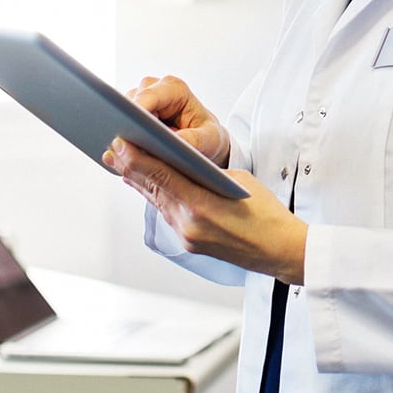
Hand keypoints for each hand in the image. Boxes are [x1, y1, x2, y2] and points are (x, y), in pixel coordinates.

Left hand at [104, 139, 307, 284]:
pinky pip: (166, 214)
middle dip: (131, 167)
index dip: (137, 158)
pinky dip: (155, 197)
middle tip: (112, 146)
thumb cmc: (266, 212)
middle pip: (152, 189)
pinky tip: (147, 185)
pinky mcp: (189, 245)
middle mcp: (189, 224)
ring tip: (122, 162)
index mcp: (202, 204)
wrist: (279, 249)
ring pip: (156, 202)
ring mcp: (187, 237)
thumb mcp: (237, 180)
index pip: (162, 175)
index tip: (120, 142)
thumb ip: (203, 173)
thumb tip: (179, 162)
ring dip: (139, 182)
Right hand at [117, 75, 231, 166]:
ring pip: (119, 116)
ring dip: (122, 135)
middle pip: (129, 104)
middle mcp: (153, 90)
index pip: (149, 96)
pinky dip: (121, 141)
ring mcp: (139, 102)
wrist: (203, 143)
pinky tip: (122, 157)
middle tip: (125, 148)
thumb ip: (195, 140)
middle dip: (127, 125)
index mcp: (174, 89)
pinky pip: (118, 127)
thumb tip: (174, 142)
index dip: (136, 111)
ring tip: (126, 156)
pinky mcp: (131, 117)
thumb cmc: (208, 137)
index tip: (129, 128)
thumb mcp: (209, 139)